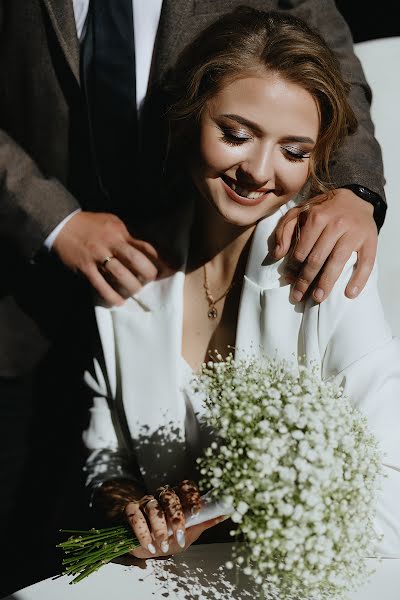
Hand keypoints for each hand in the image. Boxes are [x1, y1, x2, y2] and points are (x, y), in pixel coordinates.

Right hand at [53, 211, 167, 305]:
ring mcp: (97, 255)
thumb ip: (127, 235)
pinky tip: (118, 301)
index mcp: (120, 232)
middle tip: (150, 281)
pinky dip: (111, 296)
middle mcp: (110, 242)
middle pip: (135, 260)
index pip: (144, 246)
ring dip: (131, 286)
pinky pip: (101, 285)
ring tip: (135, 291)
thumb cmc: (90, 224)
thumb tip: (146, 251)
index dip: (158, 259)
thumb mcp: (112, 223)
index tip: (167, 270)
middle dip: (147, 274)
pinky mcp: (85, 267)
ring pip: (120, 275)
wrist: (61, 225)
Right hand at [125, 480, 225, 558]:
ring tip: (163, 545)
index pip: (186, 486)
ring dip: (159, 527)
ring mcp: (145, 501)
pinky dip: (142, 531)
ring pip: (152, 506)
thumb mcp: (189, 532)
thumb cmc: (169, 537)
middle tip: (179, 535)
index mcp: (178, 497)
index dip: (192, 496)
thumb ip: (204, 523)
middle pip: (169, 496)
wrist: (145, 546)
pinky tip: (149, 545)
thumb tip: (226, 513)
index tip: (197, 512)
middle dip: (175, 516)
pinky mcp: (130, 510)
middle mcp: (162, 495)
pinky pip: (135, 515)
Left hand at [273, 189, 377, 302]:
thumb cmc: (324, 210)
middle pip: (317, 258)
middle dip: (305, 280)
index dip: (293, 268)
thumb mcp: (299, 212)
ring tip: (318, 298)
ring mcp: (354, 233)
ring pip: (338, 262)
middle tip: (298, 296)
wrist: (356, 198)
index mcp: (317, 217)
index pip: (302, 250)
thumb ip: (284, 230)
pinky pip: (366, 263)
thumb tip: (277, 255)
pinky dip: (358, 280)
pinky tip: (349, 294)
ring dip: (326, 283)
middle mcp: (336, 224)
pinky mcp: (370, 240)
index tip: (288, 280)